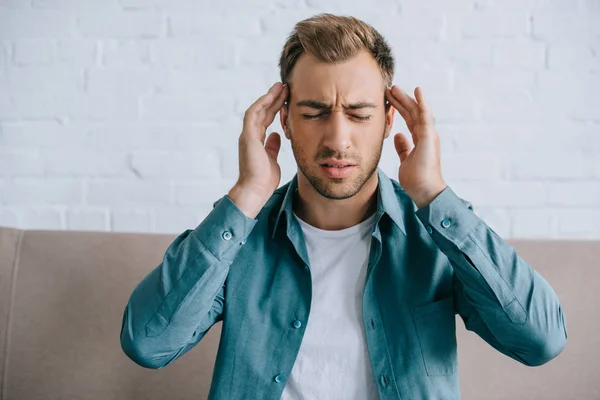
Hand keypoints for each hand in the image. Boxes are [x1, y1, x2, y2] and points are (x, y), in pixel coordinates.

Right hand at [228, 82, 288, 217]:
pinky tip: (271, 96)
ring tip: (280, 87)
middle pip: (262, 112)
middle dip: (273, 99)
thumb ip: (272, 146)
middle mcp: (250, 136)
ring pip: (258, 110)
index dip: (275, 108)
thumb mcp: (272, 159)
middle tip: (284, 87)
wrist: (255, 191)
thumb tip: (276, 136)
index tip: (285, 98)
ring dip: (269, 98)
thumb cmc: (263, 180)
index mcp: (255, 141)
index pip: (265, 119)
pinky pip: (253, 115)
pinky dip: (261, 104)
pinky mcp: (247, 137)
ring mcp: (247, 136)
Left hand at [385, 85, 446, 208]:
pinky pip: (425, 116)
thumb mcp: (405, 159)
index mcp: (420, 140)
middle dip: (401, 100)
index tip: (389, 99)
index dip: (400, 108)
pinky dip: (422, 102)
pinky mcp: (429, 136)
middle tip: (390, 88)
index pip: (409, 119)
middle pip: (412, 112)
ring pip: (417, 111)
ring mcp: (428, 134)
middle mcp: (425, 135)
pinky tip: (417, 91)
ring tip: (395, 87)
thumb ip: (403, 147)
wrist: (424, 190)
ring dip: (406, 98)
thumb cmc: (416, 179)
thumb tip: (398, 136)